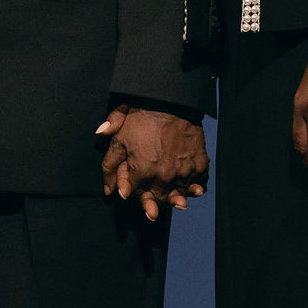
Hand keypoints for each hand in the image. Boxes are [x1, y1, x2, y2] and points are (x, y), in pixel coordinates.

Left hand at [97, 105, 208, 220]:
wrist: (173, 100)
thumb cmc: (143, 115)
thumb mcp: (120, 134)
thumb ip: (110, 162)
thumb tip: (107, 188)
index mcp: (142, 171)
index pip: (135, 194)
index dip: (132, 190)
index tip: (132, 188)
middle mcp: (164, 177)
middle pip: (157, 199)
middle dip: (152, 201)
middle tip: (151, 207)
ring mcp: (183, 172)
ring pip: (178, 196)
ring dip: (175, 198)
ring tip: (175, 201)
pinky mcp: (199, 165)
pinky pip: (198, 185)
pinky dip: (195, 188)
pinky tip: (193, 189)